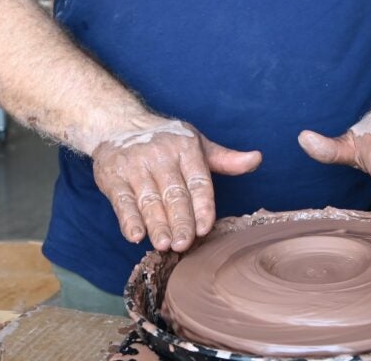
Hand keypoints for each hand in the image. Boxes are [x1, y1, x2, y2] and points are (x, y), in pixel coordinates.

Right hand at [91, 119, 260, 251]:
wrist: (120, 124)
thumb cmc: (166, 140)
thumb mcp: (197, 144)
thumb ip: (225, 158)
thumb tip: (257, 159)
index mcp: (186, 147)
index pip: (197, 180)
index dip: (202, 205)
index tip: (205, 228)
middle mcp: (161, 155)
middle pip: (174, 193)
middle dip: (180, 220)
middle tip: (184, 244)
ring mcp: (136, 166)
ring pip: (149, 200)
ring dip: (156, 224)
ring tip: (164, 244)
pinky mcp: (114, 177)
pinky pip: (122, 201)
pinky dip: (128, 219)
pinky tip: (135, 235)